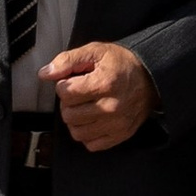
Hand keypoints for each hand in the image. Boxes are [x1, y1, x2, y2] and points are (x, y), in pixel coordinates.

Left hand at [42, 41, 156, 149]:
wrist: (151, 78)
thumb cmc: (121, 64)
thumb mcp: (95, 51)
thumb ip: (67, 60)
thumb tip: (45, 73)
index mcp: (105, 83)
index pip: (65, 92)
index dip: (64, 85)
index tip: (74, 81)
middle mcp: (111, 107)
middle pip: (69, 114)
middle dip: (69, 103)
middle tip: (80, 94)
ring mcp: (116, 124)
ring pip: (76, 132)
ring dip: (76, 119)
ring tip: (85, 106)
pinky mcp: (120, 136)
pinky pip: (90, 144)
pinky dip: (87, 133)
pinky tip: (92, 119)